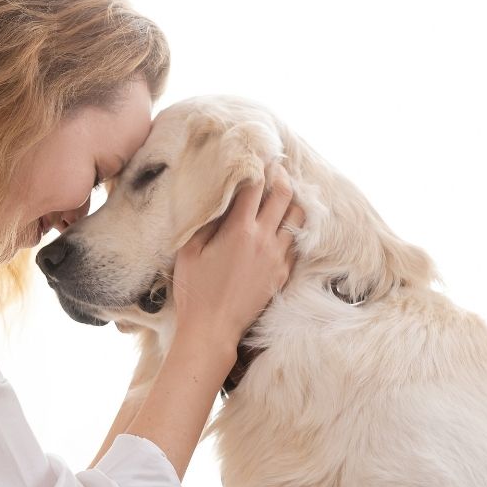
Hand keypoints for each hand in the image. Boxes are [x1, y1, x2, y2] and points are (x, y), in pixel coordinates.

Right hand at [172, 163, 303, 360]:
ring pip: (297, 218)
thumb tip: (217, 200)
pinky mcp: (282, 275)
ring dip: (292, 202)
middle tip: (275, 168)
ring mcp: (277, 258)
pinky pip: (296, 243)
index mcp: (239, 230)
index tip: (256, 157)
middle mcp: (264, 240)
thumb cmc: (194, 290)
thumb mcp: (189, 251)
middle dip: (280, 177)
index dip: (256, 168)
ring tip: (284, 194)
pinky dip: (293, 229)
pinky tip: (284, 225)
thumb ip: (205, 222)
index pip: (254, 187)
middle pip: (283, 196)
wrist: (213, 329)